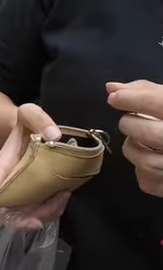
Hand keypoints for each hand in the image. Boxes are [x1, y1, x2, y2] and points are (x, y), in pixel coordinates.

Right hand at [0, 104, 70, 230]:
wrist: (32, 129)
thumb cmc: (25, 123)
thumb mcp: (29, 113)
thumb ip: (38, 118)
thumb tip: (53, 136)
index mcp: (2, 166)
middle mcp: (8, 184)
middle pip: (6, 212)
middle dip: (23, 220)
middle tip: (42, 217)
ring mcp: (22, 191)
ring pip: (26, 215)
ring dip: (44, 214)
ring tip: (63, 197)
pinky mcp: (37, 194)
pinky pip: (40, 211)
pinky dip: (52, 211)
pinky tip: (64, 196)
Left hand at [108, 81, 162, 196]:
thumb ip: (148, 92)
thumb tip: (111, 88)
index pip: (161, 103)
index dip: (133, 99)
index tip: (115, 98)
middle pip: (149, 134)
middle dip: (131, 125)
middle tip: (132, 121)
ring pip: (143, 161)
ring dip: (133, 148)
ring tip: (143, 140)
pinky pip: (146, 181)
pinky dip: (141, 169)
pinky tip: (152, 157)